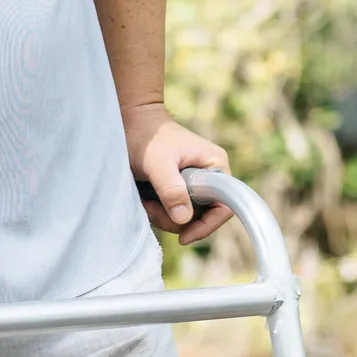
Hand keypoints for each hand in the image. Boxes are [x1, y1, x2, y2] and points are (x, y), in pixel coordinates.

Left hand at [125, 102, 231, 246]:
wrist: (131, 119)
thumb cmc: (146, 136)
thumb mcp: (157, 163)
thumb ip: (171, 189)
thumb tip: (184, 220)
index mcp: (215, 166)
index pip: (225, 206)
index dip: (207, 225)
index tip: (184, 236)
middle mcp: (211, 175)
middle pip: (204, 216)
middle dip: (177, 221)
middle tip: (152, 209)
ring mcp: (196, 182)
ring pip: (188, 216)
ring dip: (165, 217)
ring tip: (146, 203)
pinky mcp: (181, 186)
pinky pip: (177, 210)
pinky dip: (161, 212)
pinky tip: (147, 201)